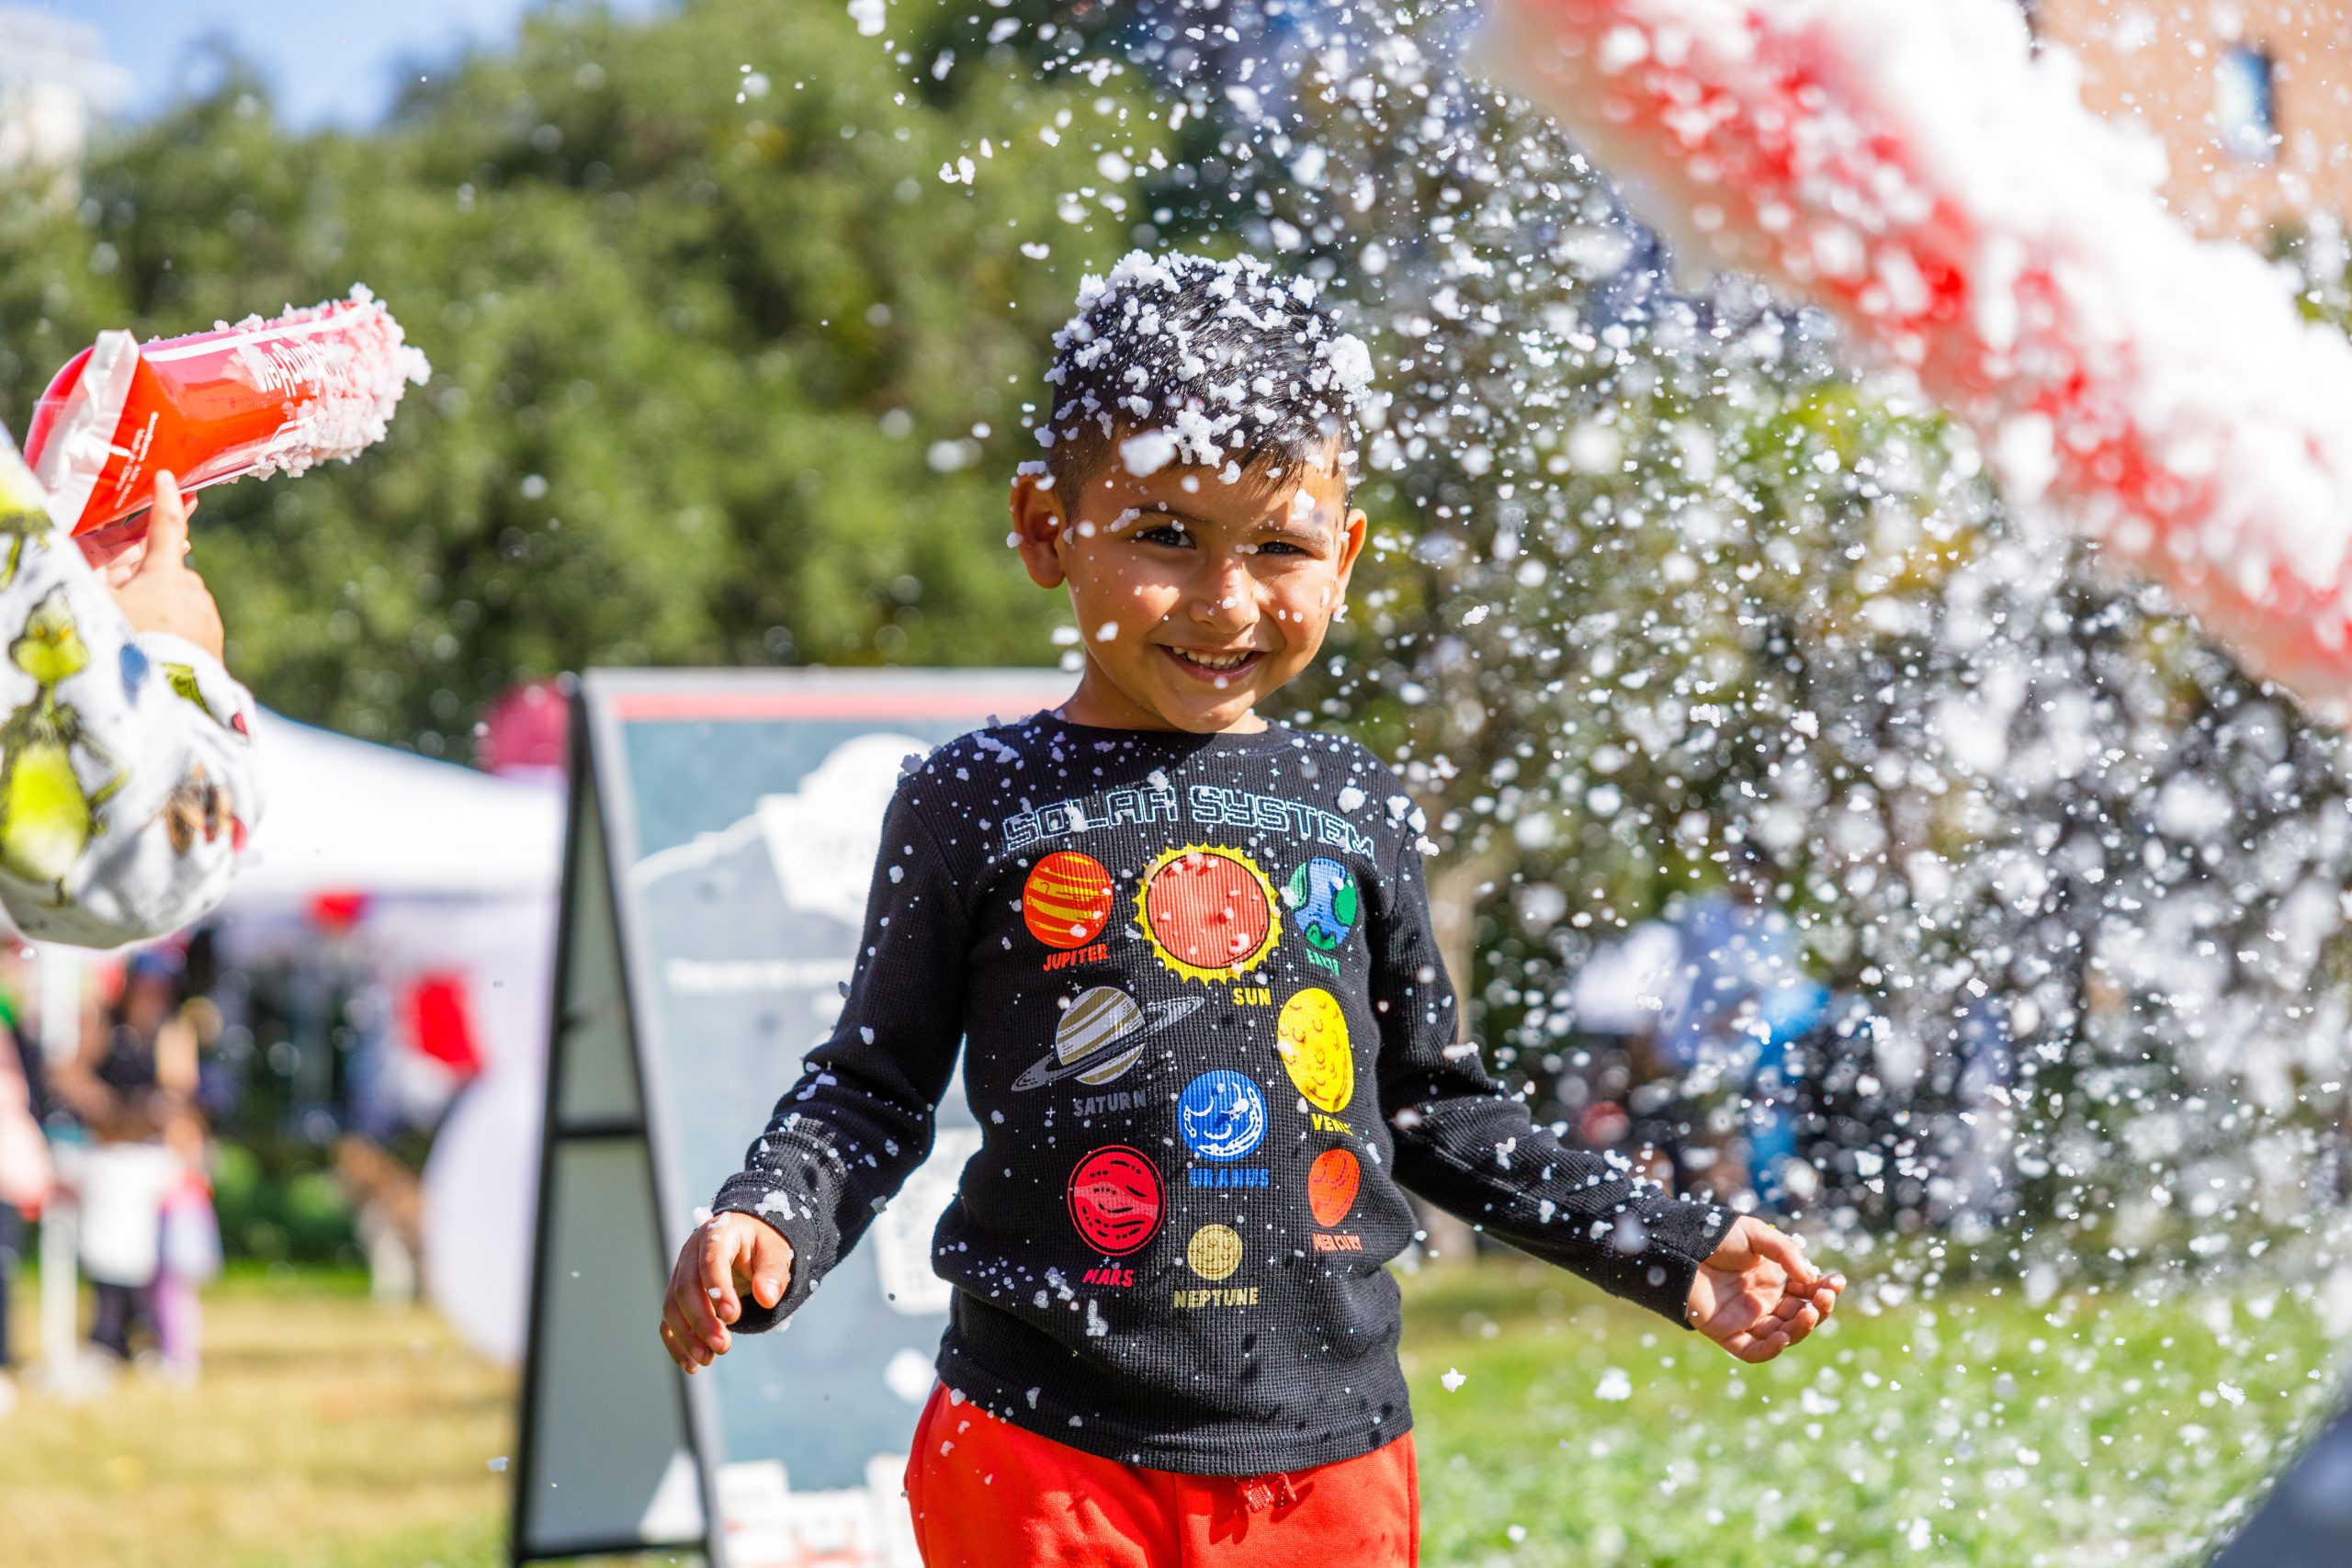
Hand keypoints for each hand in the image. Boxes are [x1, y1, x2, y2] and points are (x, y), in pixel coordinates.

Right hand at [99, 472, 223, 661]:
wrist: (169, 697)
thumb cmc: (128, 647)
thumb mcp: (97, 607)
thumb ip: (93, 577)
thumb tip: (91, 559)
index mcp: (166, 576)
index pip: (165, 526)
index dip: (165, 500)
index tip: (168, 478)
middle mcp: (194, 591)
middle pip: (166, 573)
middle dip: (148, 581)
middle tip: (124, 606)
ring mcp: (207, 616)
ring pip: (179, 600)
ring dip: (161, 608)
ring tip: (139, 638)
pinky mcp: (215, 641)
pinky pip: (190, 625)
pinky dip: (174, 630)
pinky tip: (158, 650)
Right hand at [658, 1211, 792, 1373]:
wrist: (747, 1238)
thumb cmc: (763, 1245)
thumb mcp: (776, 1252)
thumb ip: (773, 1272)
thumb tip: (766, 1298)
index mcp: (717, 1234)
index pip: (710, 1260)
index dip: (717, 1288)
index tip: (732, 1317)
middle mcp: (691, 1253)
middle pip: (686, 1288)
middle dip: (702, 1320)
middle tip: (723, 1346)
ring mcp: (680, 1274)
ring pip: (672, 1307)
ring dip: (687, 1337)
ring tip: (708, 1359)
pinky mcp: (677, 1296)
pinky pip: (668, 1321)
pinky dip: (677, 1344)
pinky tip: (692, 1365)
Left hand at [1686, 1215, 1843, 1362]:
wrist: (1679, 1245)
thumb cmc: (1716, 1236)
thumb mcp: (1757, 1236)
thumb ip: (1786, 1253)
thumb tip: (1812, 1278)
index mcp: (1774, 1279)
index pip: (1808, 1291)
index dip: (1824, 1289)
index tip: (1837, 1283)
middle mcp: (1764, 1301)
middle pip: (1801, 1315)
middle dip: (1818, 1308)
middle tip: (1824, 1296)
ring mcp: (1747, 1318)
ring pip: (1783, 1334)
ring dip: (1800, 1328)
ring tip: (1808, 1312)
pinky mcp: (1728, 1333)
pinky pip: (1753, 1351)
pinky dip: (1770, 1349)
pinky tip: (1782, 1337)